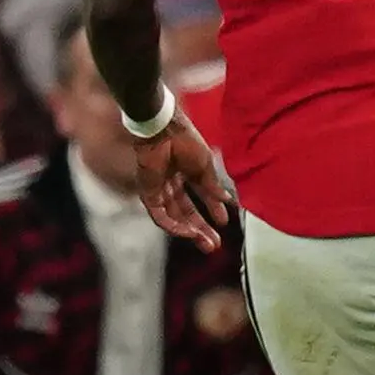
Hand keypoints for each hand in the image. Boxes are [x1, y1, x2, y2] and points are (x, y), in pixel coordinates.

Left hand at [132, 115, 234, 250]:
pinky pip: (159, 215)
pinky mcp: (147, 193)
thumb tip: (227, 200)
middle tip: (213, 244)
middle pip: (185, 212)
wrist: (164, 130)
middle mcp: (170, 183)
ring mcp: (158, 189)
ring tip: (204, 242)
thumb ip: (212, 186)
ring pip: (173, 217)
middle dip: (200, 228)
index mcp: (185, 173)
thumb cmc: (185, 140)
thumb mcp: (204, 166)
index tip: (224, 222)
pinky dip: (173, 226)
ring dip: (188, 231)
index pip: (199, 196)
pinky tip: (188, 233)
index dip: (211, 209)